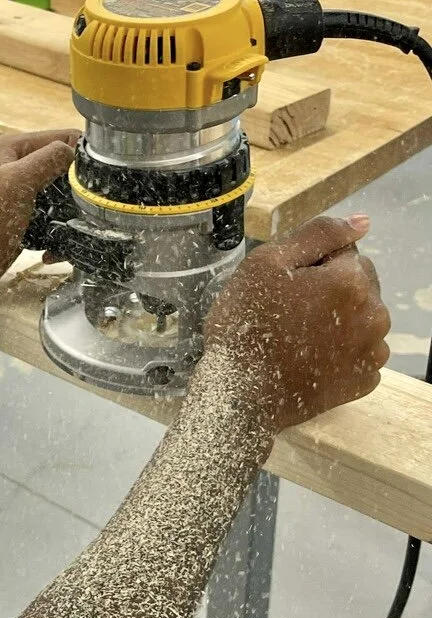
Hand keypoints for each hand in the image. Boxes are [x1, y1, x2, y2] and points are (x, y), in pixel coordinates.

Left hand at [0, 128, 79, 295]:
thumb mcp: (17, 180)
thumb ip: (48, 158)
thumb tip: (78, 152)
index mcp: (16, 147)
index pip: (66, 138)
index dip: (86, 157)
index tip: (99, 182)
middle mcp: (19, 165)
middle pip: (69, 170)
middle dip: (80, 193)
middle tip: (88, 213)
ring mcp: (22, 193)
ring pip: (64, 198)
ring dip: (71, 219)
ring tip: (71, 236)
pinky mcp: (25, 218)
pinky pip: (54, 220)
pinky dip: (58, 236)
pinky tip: (54, 251)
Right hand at [202, 215, 390, 433]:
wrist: (241, 394)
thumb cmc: (246, 324)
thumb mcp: (266, 264)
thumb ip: (317, 236)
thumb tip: (362, 222)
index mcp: (351, 281)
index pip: (344, 252)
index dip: (310, 264)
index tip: (283, 285)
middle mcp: (374, 314)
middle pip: (357, 285)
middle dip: (330, 289)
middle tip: (287, 310)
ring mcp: (372, 351)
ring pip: (361, 317)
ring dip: (338, 318)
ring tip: (297, 335)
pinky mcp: (364, 380)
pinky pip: (359, 352)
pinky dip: (340, 350)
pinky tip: (310, 357)